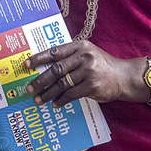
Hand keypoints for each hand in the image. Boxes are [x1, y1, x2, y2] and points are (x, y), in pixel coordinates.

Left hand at [24, 40, 146, 106]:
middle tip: (29, 88)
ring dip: (48, 93)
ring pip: (62, 84)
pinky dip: (61, 100)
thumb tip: (45, 66)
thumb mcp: (88, 53)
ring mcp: (88, 72)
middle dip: (40, 80)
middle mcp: (83, 57)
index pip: (54, 52)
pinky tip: (55, 104)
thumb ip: (70, 56)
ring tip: (38, 99)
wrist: (124, 76)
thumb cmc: (101, 65)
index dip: (39, 58)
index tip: (26, 64)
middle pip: (56, 70)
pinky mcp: (92, 86)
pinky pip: (72, 94)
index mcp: (79, 46)